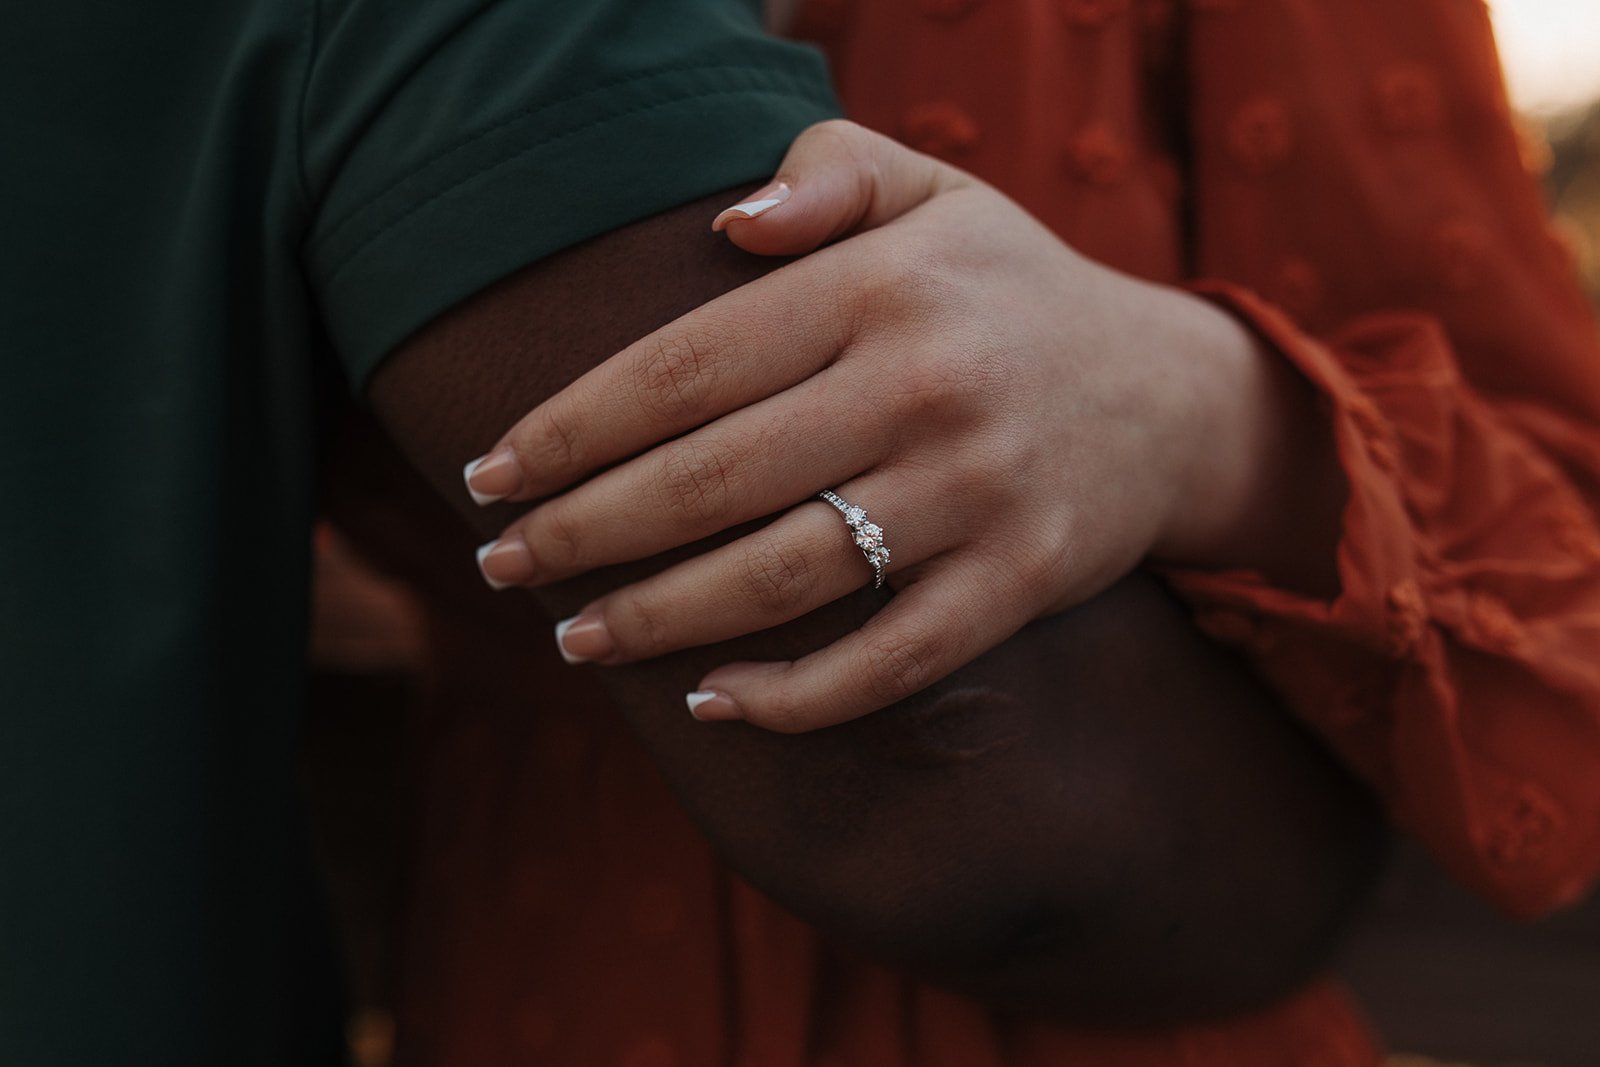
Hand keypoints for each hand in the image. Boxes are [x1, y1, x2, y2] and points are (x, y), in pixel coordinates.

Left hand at [464, 121, 1332, 730]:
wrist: (1172, 396)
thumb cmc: (1011, 292)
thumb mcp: (936, 193)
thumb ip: (830, 176)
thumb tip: (726, 225)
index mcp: (880, 287)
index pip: (683, 365)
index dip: (569, 427)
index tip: (488, 473)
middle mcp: (924, 386)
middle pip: (709, 479)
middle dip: (580, 533)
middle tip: (498, 568)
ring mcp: (978, 493)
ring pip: (782, 577)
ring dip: (657, 620)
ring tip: (573, 639)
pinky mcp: (1020, 582)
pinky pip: (890, 659)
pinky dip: (796, 695)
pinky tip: (714, 701)